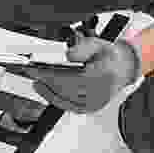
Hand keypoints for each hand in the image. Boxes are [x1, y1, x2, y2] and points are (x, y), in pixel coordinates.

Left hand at [20, 35, 141, 113]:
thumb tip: (68, 55)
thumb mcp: (98, 44)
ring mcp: (95, 102)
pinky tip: (43, 89)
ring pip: (64, 97)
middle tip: (30, 71)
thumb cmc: (109, 57)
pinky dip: (53, 97)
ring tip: (34, 79)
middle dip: (44, 79)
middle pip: (64, 87)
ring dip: (46, 88)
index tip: (34, 69)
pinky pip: (67, 105)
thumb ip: (83, 48)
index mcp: (102, 74)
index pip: (68, 76)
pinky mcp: (90, 108)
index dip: (48, 73)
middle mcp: (99, 91)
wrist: (123, 69)